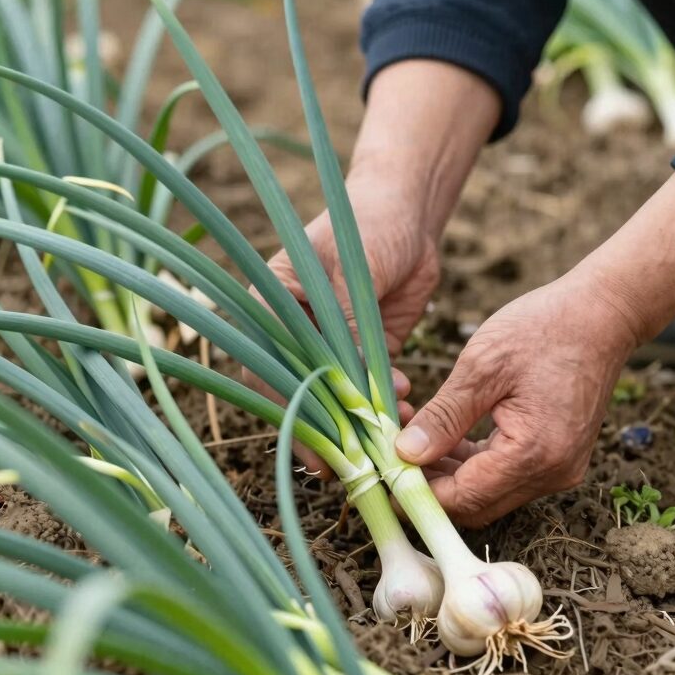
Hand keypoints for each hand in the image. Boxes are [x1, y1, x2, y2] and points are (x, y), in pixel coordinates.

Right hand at [255, 172, 439, 474]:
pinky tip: (404, 403)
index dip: (285, 408)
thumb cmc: (370, 223)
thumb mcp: (354, 268)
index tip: (313, 441)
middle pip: (299, 392)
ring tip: (391, 429)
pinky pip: (367, 388)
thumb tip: (347, 377)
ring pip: (336, 397)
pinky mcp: (363, 350)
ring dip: (360, 420)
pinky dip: (383, 403)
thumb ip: (345, 319)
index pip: (265, 367)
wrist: (409, 212)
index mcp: (272, 305)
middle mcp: (295, 331)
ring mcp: (330, 343)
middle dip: (327, 429)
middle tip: (353, 461)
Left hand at [393, 170, 674, 526]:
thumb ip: (444, 415)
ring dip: (449, 476)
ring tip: (412, 442)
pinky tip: (445, 440)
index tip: (383, 473)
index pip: (463, 498)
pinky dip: (473, 465)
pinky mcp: (558, 457)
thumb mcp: (483, 366)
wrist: (603, 314)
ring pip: (488, 493)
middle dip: (430, 489)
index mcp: (534, 453)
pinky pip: (505, 476)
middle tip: (391, 459)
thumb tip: (405, 453)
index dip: (417, 493)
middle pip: (476, 505)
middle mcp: (552, 473)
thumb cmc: (545, 329)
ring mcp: (559, 469)